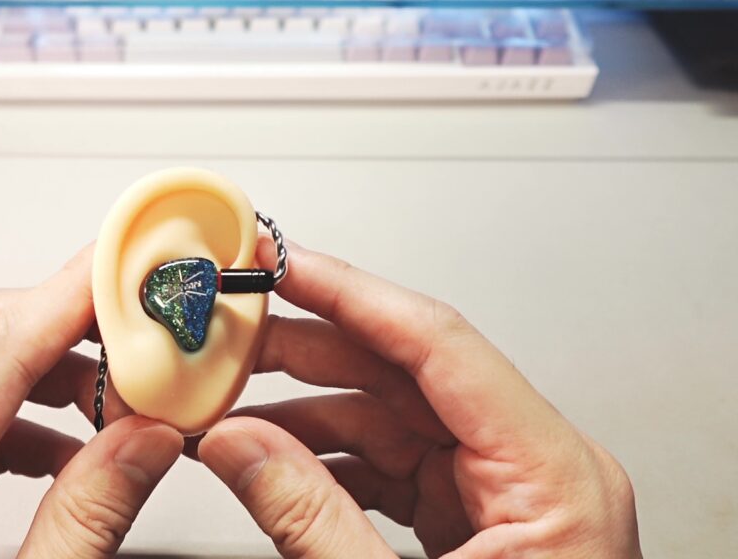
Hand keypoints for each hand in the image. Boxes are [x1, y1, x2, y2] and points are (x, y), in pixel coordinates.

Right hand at [198, 242, 641, 557]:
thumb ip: (310, 519)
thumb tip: (235, 445)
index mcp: (553, 476)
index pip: (438, 343)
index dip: (350, 293)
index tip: (285, 265)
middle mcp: (534, 468)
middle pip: (406, 370)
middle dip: (311, 346)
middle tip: (235, 330)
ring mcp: (504, 491)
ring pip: (391, 412)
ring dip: (307, 403)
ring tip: (231, 399)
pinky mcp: (475, 516)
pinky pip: (392, 459)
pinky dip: (328, 452)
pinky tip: (270, 451)